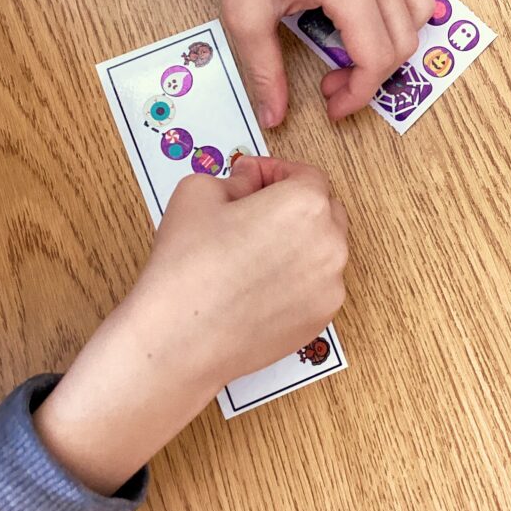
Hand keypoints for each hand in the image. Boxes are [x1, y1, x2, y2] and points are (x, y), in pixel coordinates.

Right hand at [34, 157, 346, 493]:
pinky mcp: (320, 319)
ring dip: (297, 243)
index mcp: (306, 205)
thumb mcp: (198, 191)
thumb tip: (250, 182)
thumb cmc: (187, 267)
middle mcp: (329, 244)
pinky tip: (258, 283)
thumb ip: (236, 177)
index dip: (275, 172)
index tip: (254, 179)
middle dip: (291, 206)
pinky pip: (316, 286)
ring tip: (252, 252)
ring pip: (321, 251)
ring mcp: (329, 286)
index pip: (306, 175)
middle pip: (323, 211)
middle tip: (253, 212)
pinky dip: (296, 279)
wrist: (181, 337)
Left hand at [197, 0, 434, 125]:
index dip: (358, 94)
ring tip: (350, 52)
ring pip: (418, 12)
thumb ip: (265, 73)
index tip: (333, 107)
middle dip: (372, 75)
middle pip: (404, 41)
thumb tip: (273, 116)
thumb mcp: (246, 17)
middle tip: (333, 84)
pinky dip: (395, 12)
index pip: (377, 58)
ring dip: (392, 43)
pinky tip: (357, 19)